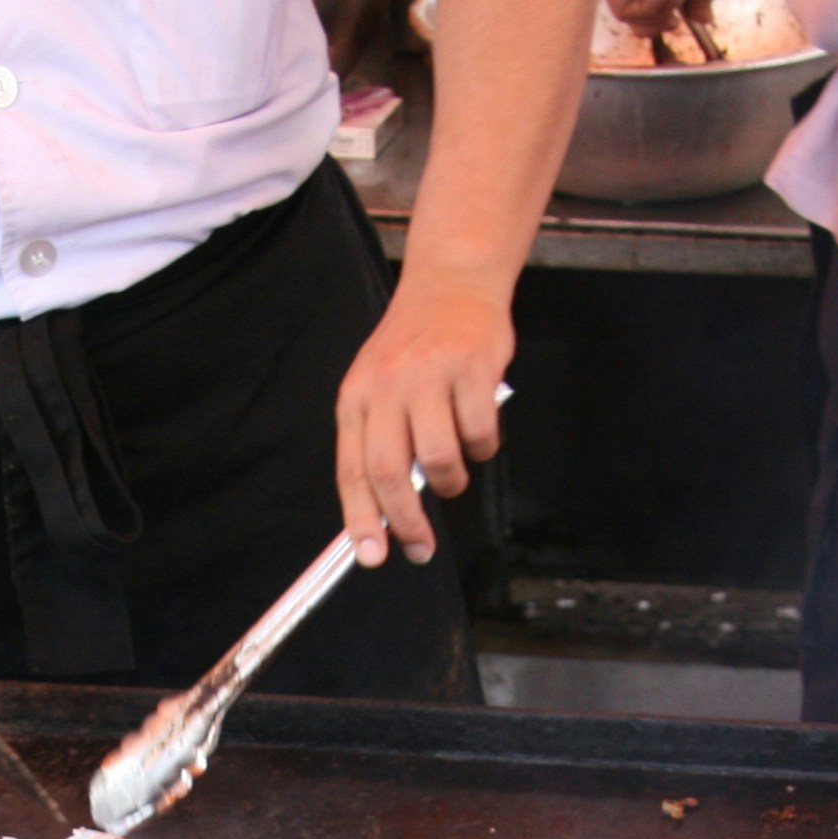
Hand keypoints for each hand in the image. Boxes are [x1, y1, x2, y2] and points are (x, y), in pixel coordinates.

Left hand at [333, 267, 510, 564]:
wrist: (450, 283)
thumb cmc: (414, 345)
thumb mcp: (378, 386)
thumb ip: (379, 439)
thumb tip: (387, 511)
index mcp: (357, 396)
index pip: (352, 470)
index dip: (361, 519)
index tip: (372, 555)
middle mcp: (387, 386)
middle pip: (389, 472)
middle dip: (406, 520)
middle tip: (421, 546)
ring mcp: (430, 376)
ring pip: (439, 458)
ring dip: (452, 481)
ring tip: (455, 473)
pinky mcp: (471, 368)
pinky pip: (480, 433)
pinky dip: (484, 446)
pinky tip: (479, 429)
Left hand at [604, 0, 734, 41]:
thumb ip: (700, 1)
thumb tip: (704, 21)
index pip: (653, 6)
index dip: (664, 21)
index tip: (679, 22)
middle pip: (637, 19)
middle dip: (657, 26)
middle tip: (673, 22)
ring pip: (633, 19)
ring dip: (661, 12)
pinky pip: (625, 11)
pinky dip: (649, 7)